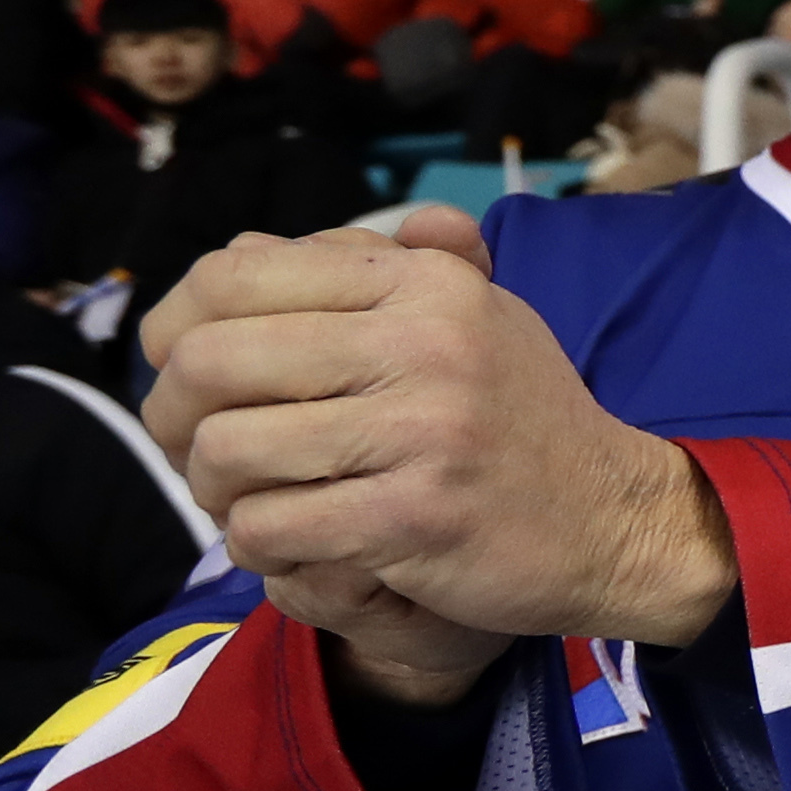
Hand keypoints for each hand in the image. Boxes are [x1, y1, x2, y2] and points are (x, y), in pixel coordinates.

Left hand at [142, 215, 734, 705]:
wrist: (618, 521)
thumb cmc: (522, 418)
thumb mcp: (469, 315)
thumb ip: (366, 273)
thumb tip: (247, 247)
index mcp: (424, 283)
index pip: (235, 275)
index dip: (174, 325)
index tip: (178, 368)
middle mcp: (424, 342)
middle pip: (212, 362)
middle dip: (173, 415)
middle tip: (192, 447)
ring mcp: (423, 432)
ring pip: (228, 451)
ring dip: (212, 488)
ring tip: (241, 499)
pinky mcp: (417, 518)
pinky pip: (270, 528)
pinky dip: (255, 543)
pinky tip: (285, 541)